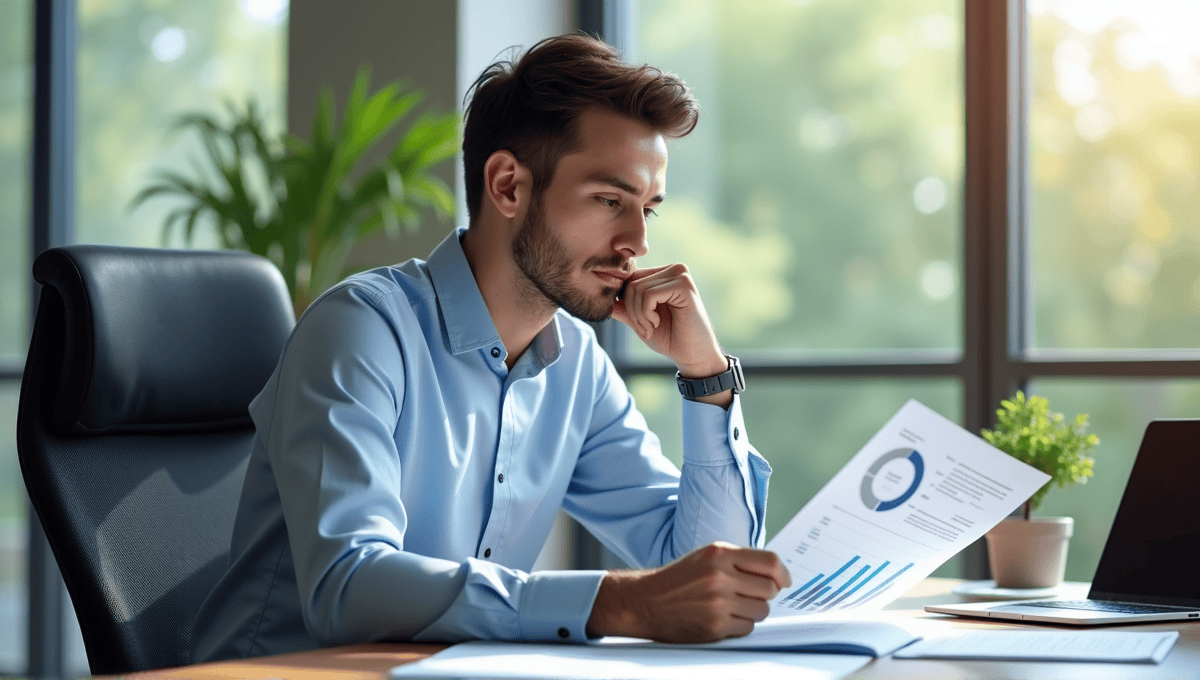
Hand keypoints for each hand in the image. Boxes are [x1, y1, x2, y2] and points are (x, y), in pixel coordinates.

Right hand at [585, 542, 791, 642]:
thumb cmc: (678, 579)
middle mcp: (719, 576)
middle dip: (764, 594)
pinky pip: (747, 628)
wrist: (644, 601)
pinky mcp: (714, 626)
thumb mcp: (706, 556)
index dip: (783, 574)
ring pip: (761, 611)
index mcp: (719, 553)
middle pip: (769, 589)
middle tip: (749, 595)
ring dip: (753, 611)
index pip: (770, 562)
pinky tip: (723, 618)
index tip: (784, 581)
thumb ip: (738, 560)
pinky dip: (740, 625)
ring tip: (733, 607)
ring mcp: (717, 602)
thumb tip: (776, 574)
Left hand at [610, 263, 728, 387]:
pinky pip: (648, 295)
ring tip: (651, 327)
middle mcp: (673, 269)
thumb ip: (623, 308)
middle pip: (631, 282)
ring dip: (639, 315)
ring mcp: (680, 275)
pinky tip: (657, 323)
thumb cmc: (670, 338)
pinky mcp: (684, 285)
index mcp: (664, 275)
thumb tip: (601, 297)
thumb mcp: (640, 321)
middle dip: (631, 310)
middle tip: (645, 328)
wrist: (693, 356)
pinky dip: (646, 314)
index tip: (638, 324)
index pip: (630, 278)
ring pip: (637, 288)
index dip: (626, 302)